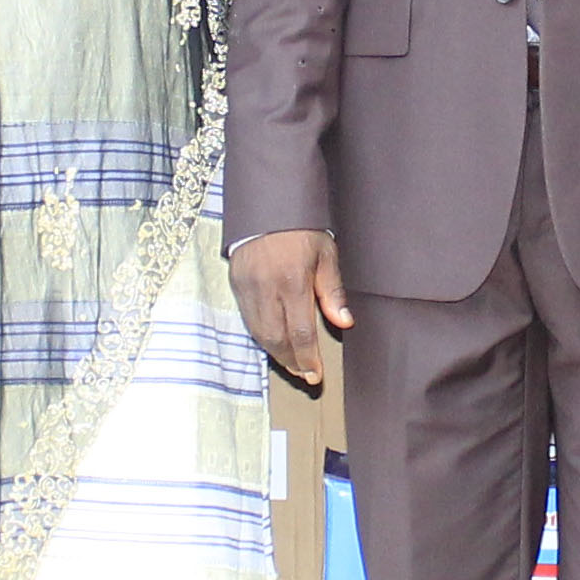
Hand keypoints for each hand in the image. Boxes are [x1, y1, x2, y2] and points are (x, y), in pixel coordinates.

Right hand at [230, 230, 350, 385]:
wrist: (266, 204)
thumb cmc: (301, 228)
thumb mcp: (326, 253)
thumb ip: (332, 290)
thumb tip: (344, 322)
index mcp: (293, 281)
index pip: (300, 332)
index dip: (308, 358)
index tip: (317, 374)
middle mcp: (266, 288)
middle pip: (276, 339)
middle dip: (291, 362)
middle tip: (305, 374)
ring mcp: (247, 287)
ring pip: (258, 333)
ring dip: (276, 353)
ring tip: (292, 363)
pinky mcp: (235, 284)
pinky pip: (248, 319)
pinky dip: (261, 336)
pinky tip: (274, 341)